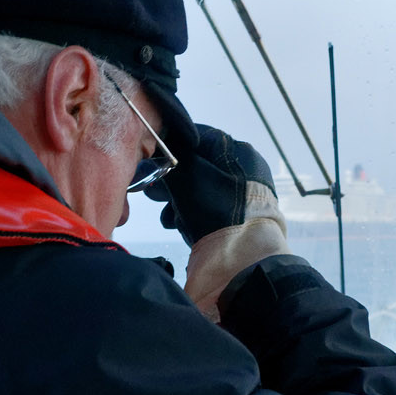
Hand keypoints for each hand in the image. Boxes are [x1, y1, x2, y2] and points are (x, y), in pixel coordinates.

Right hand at [147, 125, 278, 246]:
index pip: (196, 137)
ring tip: (167, 216)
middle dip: (171, 180)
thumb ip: (173, 155)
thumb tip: (161, 143)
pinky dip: (191, 213)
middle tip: (152, 192)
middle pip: (197, 165)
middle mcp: (245, 168)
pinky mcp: (239, 216)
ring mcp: (243, 193)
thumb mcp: (189, 175)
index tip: (150, 162)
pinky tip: (178, 225)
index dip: (169, 148)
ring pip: (199, 187)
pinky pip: (208, 206)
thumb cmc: (216, 209)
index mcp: (239, 150)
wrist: (242, 256)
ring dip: (178, 200)